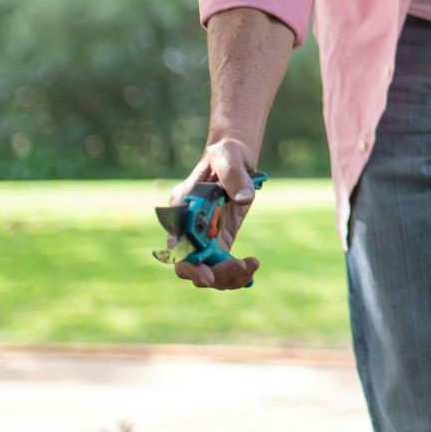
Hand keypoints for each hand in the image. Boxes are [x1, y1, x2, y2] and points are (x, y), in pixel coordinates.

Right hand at [166, 137, 261, 290]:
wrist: (236, 157)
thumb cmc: (227, 155)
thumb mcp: (229, 158)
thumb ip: (235, 177)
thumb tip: (245, 199)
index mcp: (181, 210)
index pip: (177, 247)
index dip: (188, 265)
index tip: (207, 276)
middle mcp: (188, 228)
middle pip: (192, 265)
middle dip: (214, 275)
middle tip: (240, 268)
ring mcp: (204, 237)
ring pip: (208, 270)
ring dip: (228, 276)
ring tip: (252, 265)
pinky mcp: (220, 239)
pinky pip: (223, 264)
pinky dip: (236, 271)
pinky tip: (253, 266)